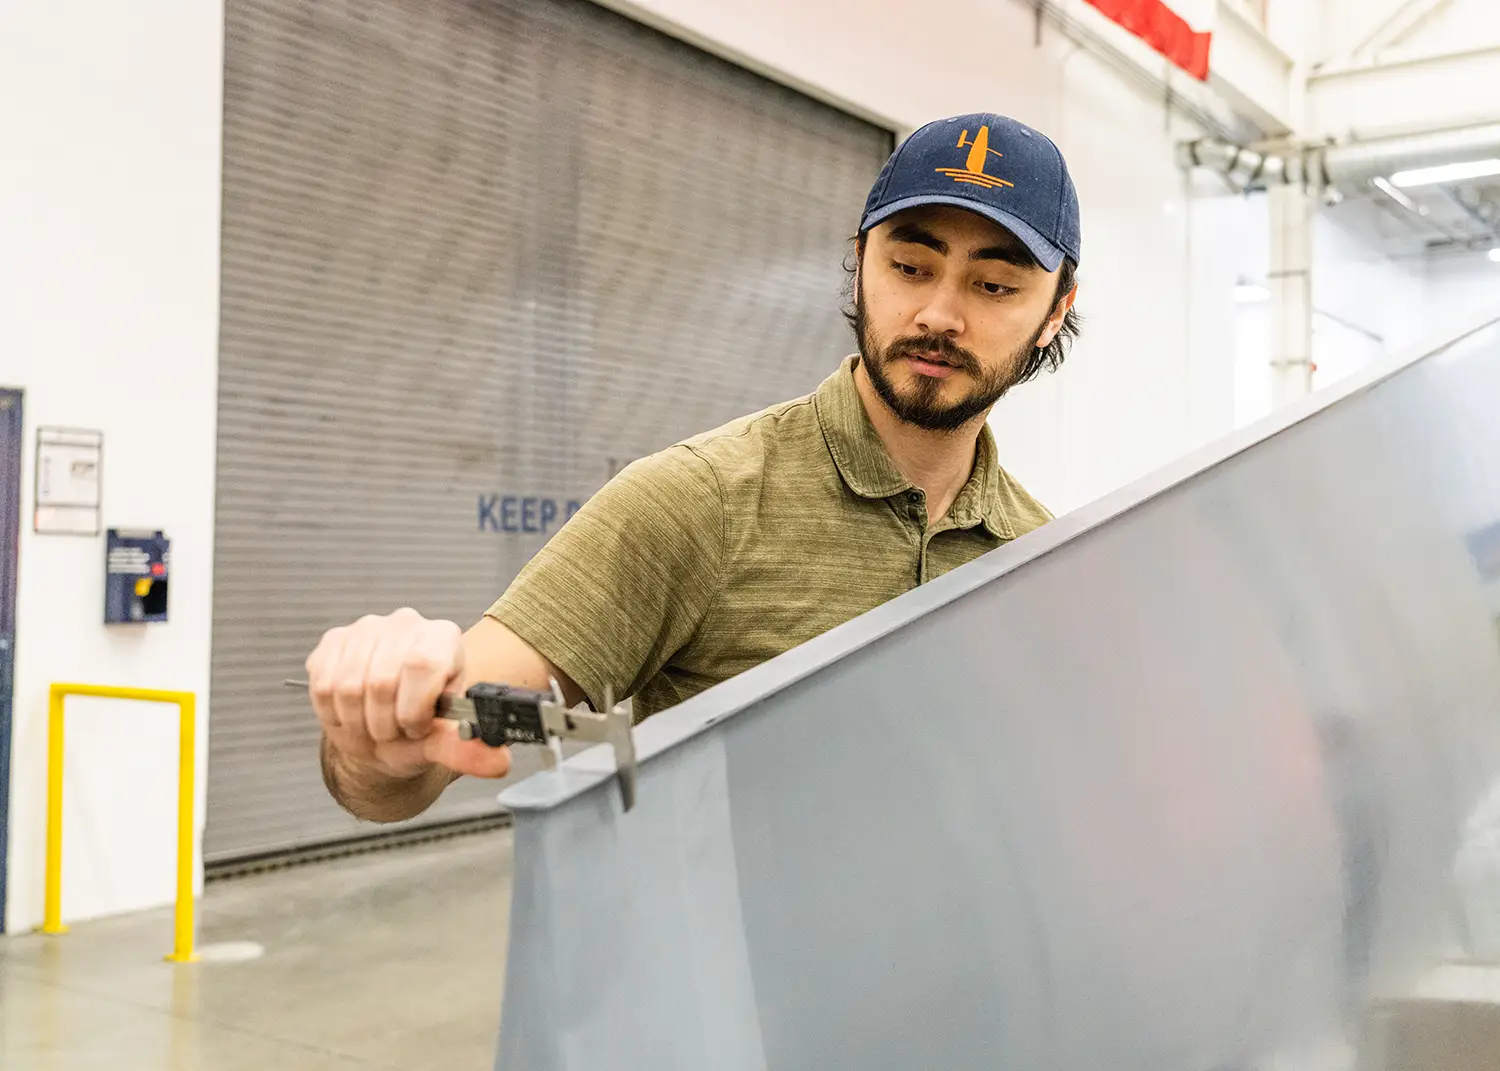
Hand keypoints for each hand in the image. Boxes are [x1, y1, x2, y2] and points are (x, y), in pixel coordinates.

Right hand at [305, 607, 512, 779]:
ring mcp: (366, 629)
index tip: (417, 728)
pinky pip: (322, 687)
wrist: (386, 729)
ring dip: (358, 724)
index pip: (423, 664)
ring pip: (347, 687)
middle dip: (384, 724)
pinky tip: (353, 716)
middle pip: (381, 681)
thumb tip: (499, 762)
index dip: (413, 709)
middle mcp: (406, 623)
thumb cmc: (419, 730)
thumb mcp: (444, 744)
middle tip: (393, 733)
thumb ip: (468, 751)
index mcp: (443, 638)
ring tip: (374, 728)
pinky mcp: (333, 641)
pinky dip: (335, 716)